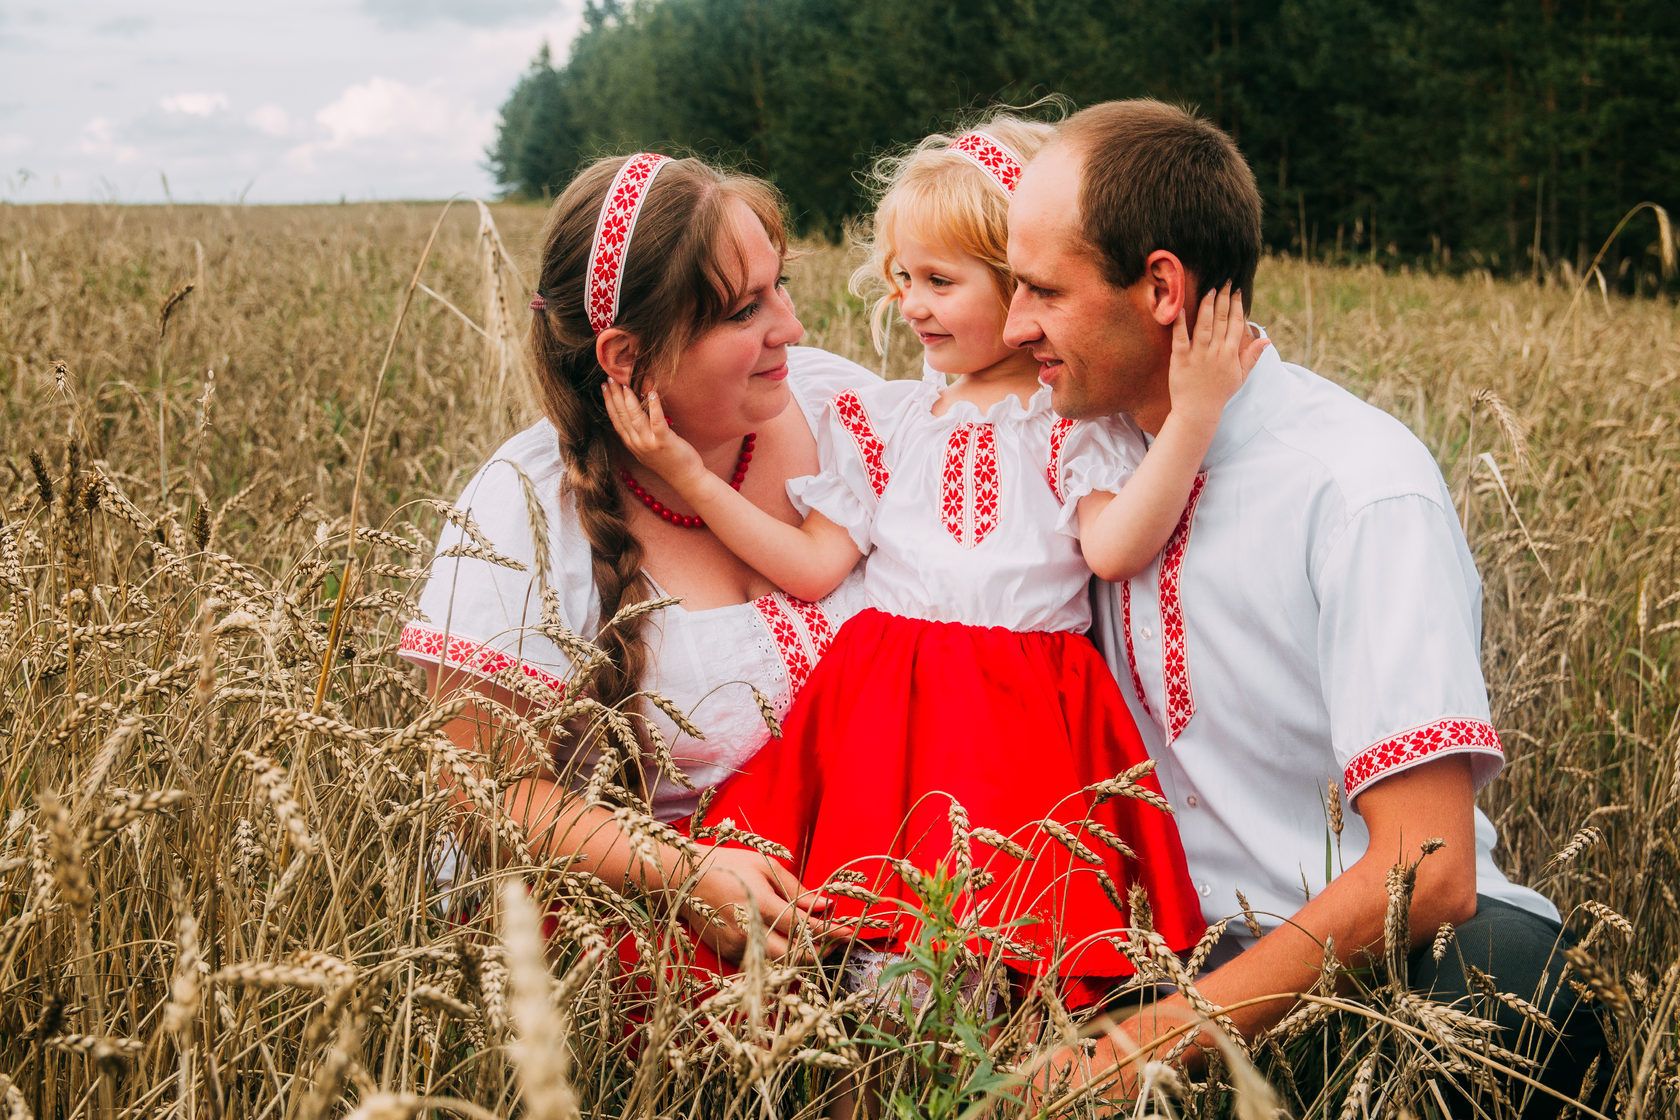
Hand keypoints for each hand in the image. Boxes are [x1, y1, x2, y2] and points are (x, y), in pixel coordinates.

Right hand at [602, 382, 705, 493]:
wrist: (685, 479)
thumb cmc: (669, 461)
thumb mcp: (646, 449)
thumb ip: (638, 434)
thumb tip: (633, 413)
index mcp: (631, 444)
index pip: (615, 420)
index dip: (608, 402)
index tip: (604, 387)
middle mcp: (637, 443)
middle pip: (622, 416)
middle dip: (614, 395)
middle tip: (610, 378)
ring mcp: (649, 443)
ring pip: (634, 417)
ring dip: (628, 398)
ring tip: (624, 383)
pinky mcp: (664, 441)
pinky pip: (657, 421)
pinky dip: (653, 406)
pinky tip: (651, 394)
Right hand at [680, 845, 850, 963]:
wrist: (684, 879)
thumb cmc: (728, 865)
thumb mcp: (766, 867)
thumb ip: (798, 891)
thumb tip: (828, 906)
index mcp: (761, 906)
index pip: (806, 928)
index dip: (832, 932)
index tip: (851, 932)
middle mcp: (750, 933)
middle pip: (797, 956)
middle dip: (822, 950)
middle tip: (837, 938)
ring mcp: (739, 948)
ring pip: (782, 965)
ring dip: (803, 956)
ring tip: (817, 940)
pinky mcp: (730, 956)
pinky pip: (764, 963)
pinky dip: (782, 956)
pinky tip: (790, 942)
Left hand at [1167, 284, 1270, 430]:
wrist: (1198, 412)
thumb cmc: (1219, 394)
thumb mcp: (1241, 376)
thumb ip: (1252, 356)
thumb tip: (1266, 339)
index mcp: (1231, 353)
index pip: (1235, 323)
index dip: (1237, 305)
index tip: (1237, 290)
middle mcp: (1216, 351)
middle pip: (1221, 319)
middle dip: (1224, 298)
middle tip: (1225, 281)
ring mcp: (1198, 354)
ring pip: (1204, 324)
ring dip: (1207, 305)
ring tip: (1210, 289)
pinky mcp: (1180, 359)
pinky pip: (1180, 338)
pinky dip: (1180, 323)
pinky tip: (1180, 308)